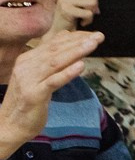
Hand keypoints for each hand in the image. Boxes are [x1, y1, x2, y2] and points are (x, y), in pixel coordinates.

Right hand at [0, 30, 100, 153]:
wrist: (10, 124)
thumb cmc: (28, 100)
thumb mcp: (39, 77)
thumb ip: (51, 62)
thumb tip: (70, 43)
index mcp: (27, 59)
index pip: (53, 43)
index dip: (74, 37)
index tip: (92, 34)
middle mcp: (26, 66)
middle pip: (55, 50)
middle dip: (78, 41)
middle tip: (99, 36)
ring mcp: (29, 80)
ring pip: (55, 62)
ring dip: (76, 52)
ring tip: (93, 45)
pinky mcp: (34, 94)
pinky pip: (53, 81)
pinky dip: (67, 72)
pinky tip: (81, 66)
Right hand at [53, 0, 95, 33]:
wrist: (59, 31)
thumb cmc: (72, 17)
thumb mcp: (79, 2)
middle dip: (95, 2)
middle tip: (88, 10)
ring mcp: (64, 0)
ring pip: (93, 2)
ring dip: (92, 12)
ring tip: (84, 16)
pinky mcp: (66, 9)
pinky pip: (88, 13)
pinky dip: (89, 20)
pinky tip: (82, 22)